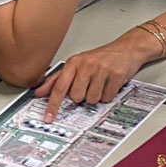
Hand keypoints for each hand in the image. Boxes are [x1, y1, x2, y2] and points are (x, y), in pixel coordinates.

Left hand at [34, 39, 148, 122]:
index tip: (48, 117)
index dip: (52, 104)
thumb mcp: (76, 64)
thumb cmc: (100, 58)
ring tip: (100, 83)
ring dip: (96, 96)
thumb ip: (56, 79)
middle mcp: (86, 65)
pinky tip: (108, 84)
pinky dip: (107, 95)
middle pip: (76, 97)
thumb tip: (39, 92)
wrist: (126, 49)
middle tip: (88, 85)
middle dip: (82, 95)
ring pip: (92, 100)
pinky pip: (106, 98)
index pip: (59, 87)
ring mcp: (101, 70)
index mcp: (73, 63)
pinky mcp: (116, 76)